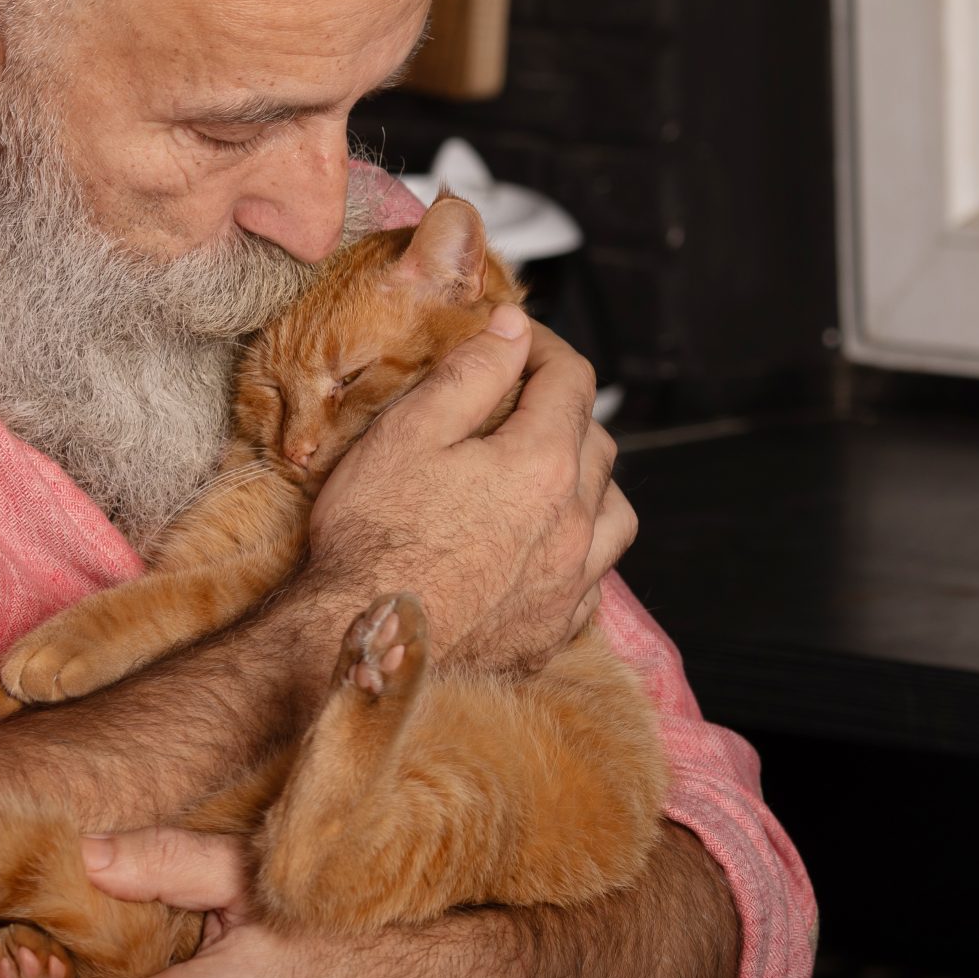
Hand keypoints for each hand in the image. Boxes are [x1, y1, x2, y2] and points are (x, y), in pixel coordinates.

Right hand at [308, 307, 635, 671]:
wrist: (363, 647)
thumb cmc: (372, 540)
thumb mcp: (407, 434)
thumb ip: (470, 374)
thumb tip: (512, 329)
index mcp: (542, 465)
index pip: (572, 381)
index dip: (545, 348)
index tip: (518, 340)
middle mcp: (572, 525)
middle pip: (598, 444)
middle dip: (566, 411)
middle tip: (521, 402)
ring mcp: (569, 585)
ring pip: (615, 515)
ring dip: (591, 485)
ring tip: (550, 477)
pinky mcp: (552, 633)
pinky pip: (593, 581)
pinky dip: (580, 552)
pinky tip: (544, 551)